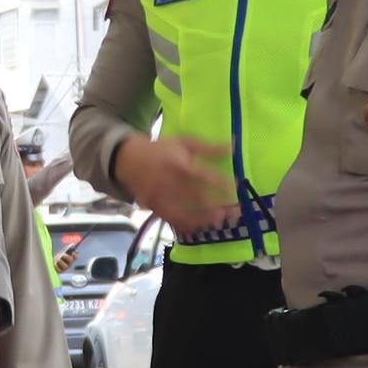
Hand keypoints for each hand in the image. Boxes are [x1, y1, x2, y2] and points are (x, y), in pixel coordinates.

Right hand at [109, 132, 233, 235]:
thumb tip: (234, 146)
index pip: (204, 176)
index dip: (222, 183)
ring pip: (187, 215)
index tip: (238, 186)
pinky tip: (204, 226)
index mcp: (179, 164)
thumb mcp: (184, 142)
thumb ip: (209, 147)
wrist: (129, 161)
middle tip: (236, 211)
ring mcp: (163, 200)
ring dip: (207, 220)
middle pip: (198, 200)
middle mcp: (171, 185)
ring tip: (223, 220)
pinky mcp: (157, 209)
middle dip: (219, 207)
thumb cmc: (161, 149)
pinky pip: (175, 221)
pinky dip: (190, 225)